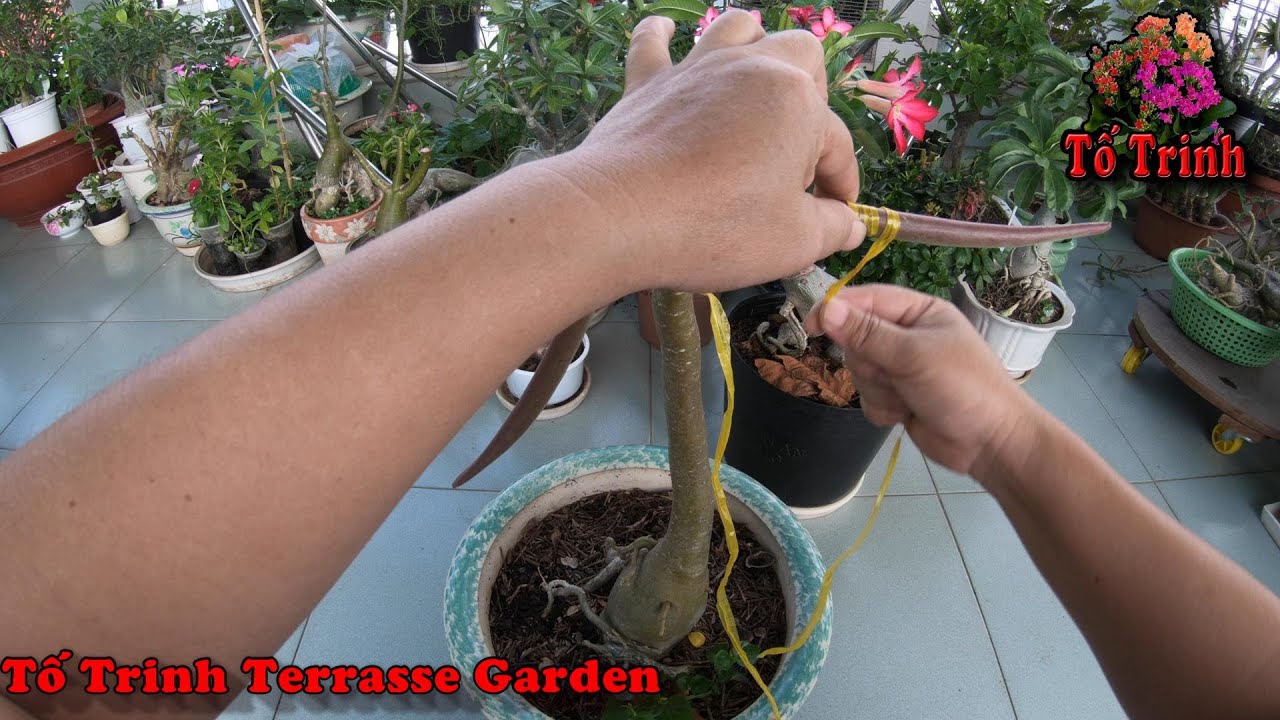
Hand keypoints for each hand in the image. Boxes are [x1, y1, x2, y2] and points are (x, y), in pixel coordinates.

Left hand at [561, 11, 864, 291]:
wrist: (620, 215)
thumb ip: (831, 229)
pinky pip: (653, 43)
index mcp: (797, 102)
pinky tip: (666, 36)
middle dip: (813, 93)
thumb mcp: (793, 242)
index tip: (835, 216)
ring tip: (755, 79)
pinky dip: (661, 36)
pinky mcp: (646, 83)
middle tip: (800, 144)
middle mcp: (751, 69)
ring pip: (736, 29)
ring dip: (753, 45)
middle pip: (801, 55)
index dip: (841, 184)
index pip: (835, 144)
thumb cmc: (715, 227)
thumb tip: (849, 227)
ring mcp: (695, 70)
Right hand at [805, 284, 1041, 478]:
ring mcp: (901, 368)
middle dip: (869, 362)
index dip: (838, 310)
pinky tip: (905, 414)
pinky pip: (867, 397)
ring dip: (878, 388)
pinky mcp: (897, 397)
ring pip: (860, 370)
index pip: (867, 299)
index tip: (813, 326)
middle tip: (893, 375)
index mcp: (919, 311)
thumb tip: (826, 308)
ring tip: (907, 398)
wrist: (991, 444)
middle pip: (856, 338)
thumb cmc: (963, 387)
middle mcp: (908, 335)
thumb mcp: (914, 355)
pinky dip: (882, 407)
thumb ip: (868, 333)